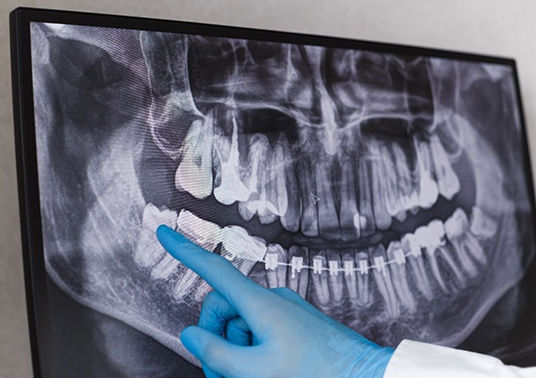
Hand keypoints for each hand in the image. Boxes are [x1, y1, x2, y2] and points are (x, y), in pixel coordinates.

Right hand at [156, 225, 392, 377]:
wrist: (363, 374)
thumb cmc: (316, 373)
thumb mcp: (257, 371)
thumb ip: (216, 353)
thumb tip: (189, 333)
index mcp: (261, 303)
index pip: (214, 270)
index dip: (185, 251)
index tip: (163, 232)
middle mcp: (271, 299)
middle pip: (222, 308)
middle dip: (215, 340)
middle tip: (223, 376)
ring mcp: (283, 309)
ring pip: (240, 323)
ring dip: (234, 350)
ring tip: (249, 377)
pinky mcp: (292, 321)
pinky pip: (259, 328)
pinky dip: (251, 349)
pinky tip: (263, 371)